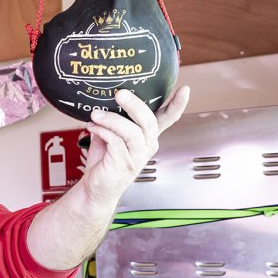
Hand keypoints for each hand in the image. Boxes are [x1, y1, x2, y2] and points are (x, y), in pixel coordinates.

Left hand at [81, 86, 189, 204]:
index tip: (185, 89)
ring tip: (96, 114)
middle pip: (149, 121)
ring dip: (112, 119)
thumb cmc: (104, 160)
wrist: (95, 188)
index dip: (178, 105)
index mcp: (147, 136)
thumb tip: (103, 98)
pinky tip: (93, 127)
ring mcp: (137, 156)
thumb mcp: (110, 134)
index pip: (168, 119)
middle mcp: (147, 146)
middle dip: (135, 104)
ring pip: (133, 132)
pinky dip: (103, 131)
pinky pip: (116, 142)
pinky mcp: (124, 164)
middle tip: (119, 93)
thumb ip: (113, 119)